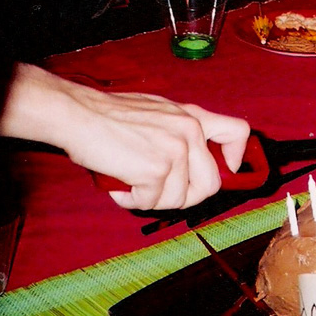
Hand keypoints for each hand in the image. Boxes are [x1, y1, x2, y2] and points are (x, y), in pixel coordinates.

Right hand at [0, 66, 250, 210]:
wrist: (78, 114)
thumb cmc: (109, 115)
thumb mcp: (158, 112)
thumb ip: (180, 132)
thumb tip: (191, 165)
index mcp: (193, 116)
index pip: (238, 132)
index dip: (234, 158)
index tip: (223, 168)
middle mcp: (190, 131)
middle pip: (211, 184)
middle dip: (185, 196)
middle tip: (159, 191)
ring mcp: (175, 151)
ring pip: (180, 200)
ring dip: (153, 199)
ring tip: (130, 181)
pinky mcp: (157, 170)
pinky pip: (152, 203)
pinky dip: (132, 200)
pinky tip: (119, 184)